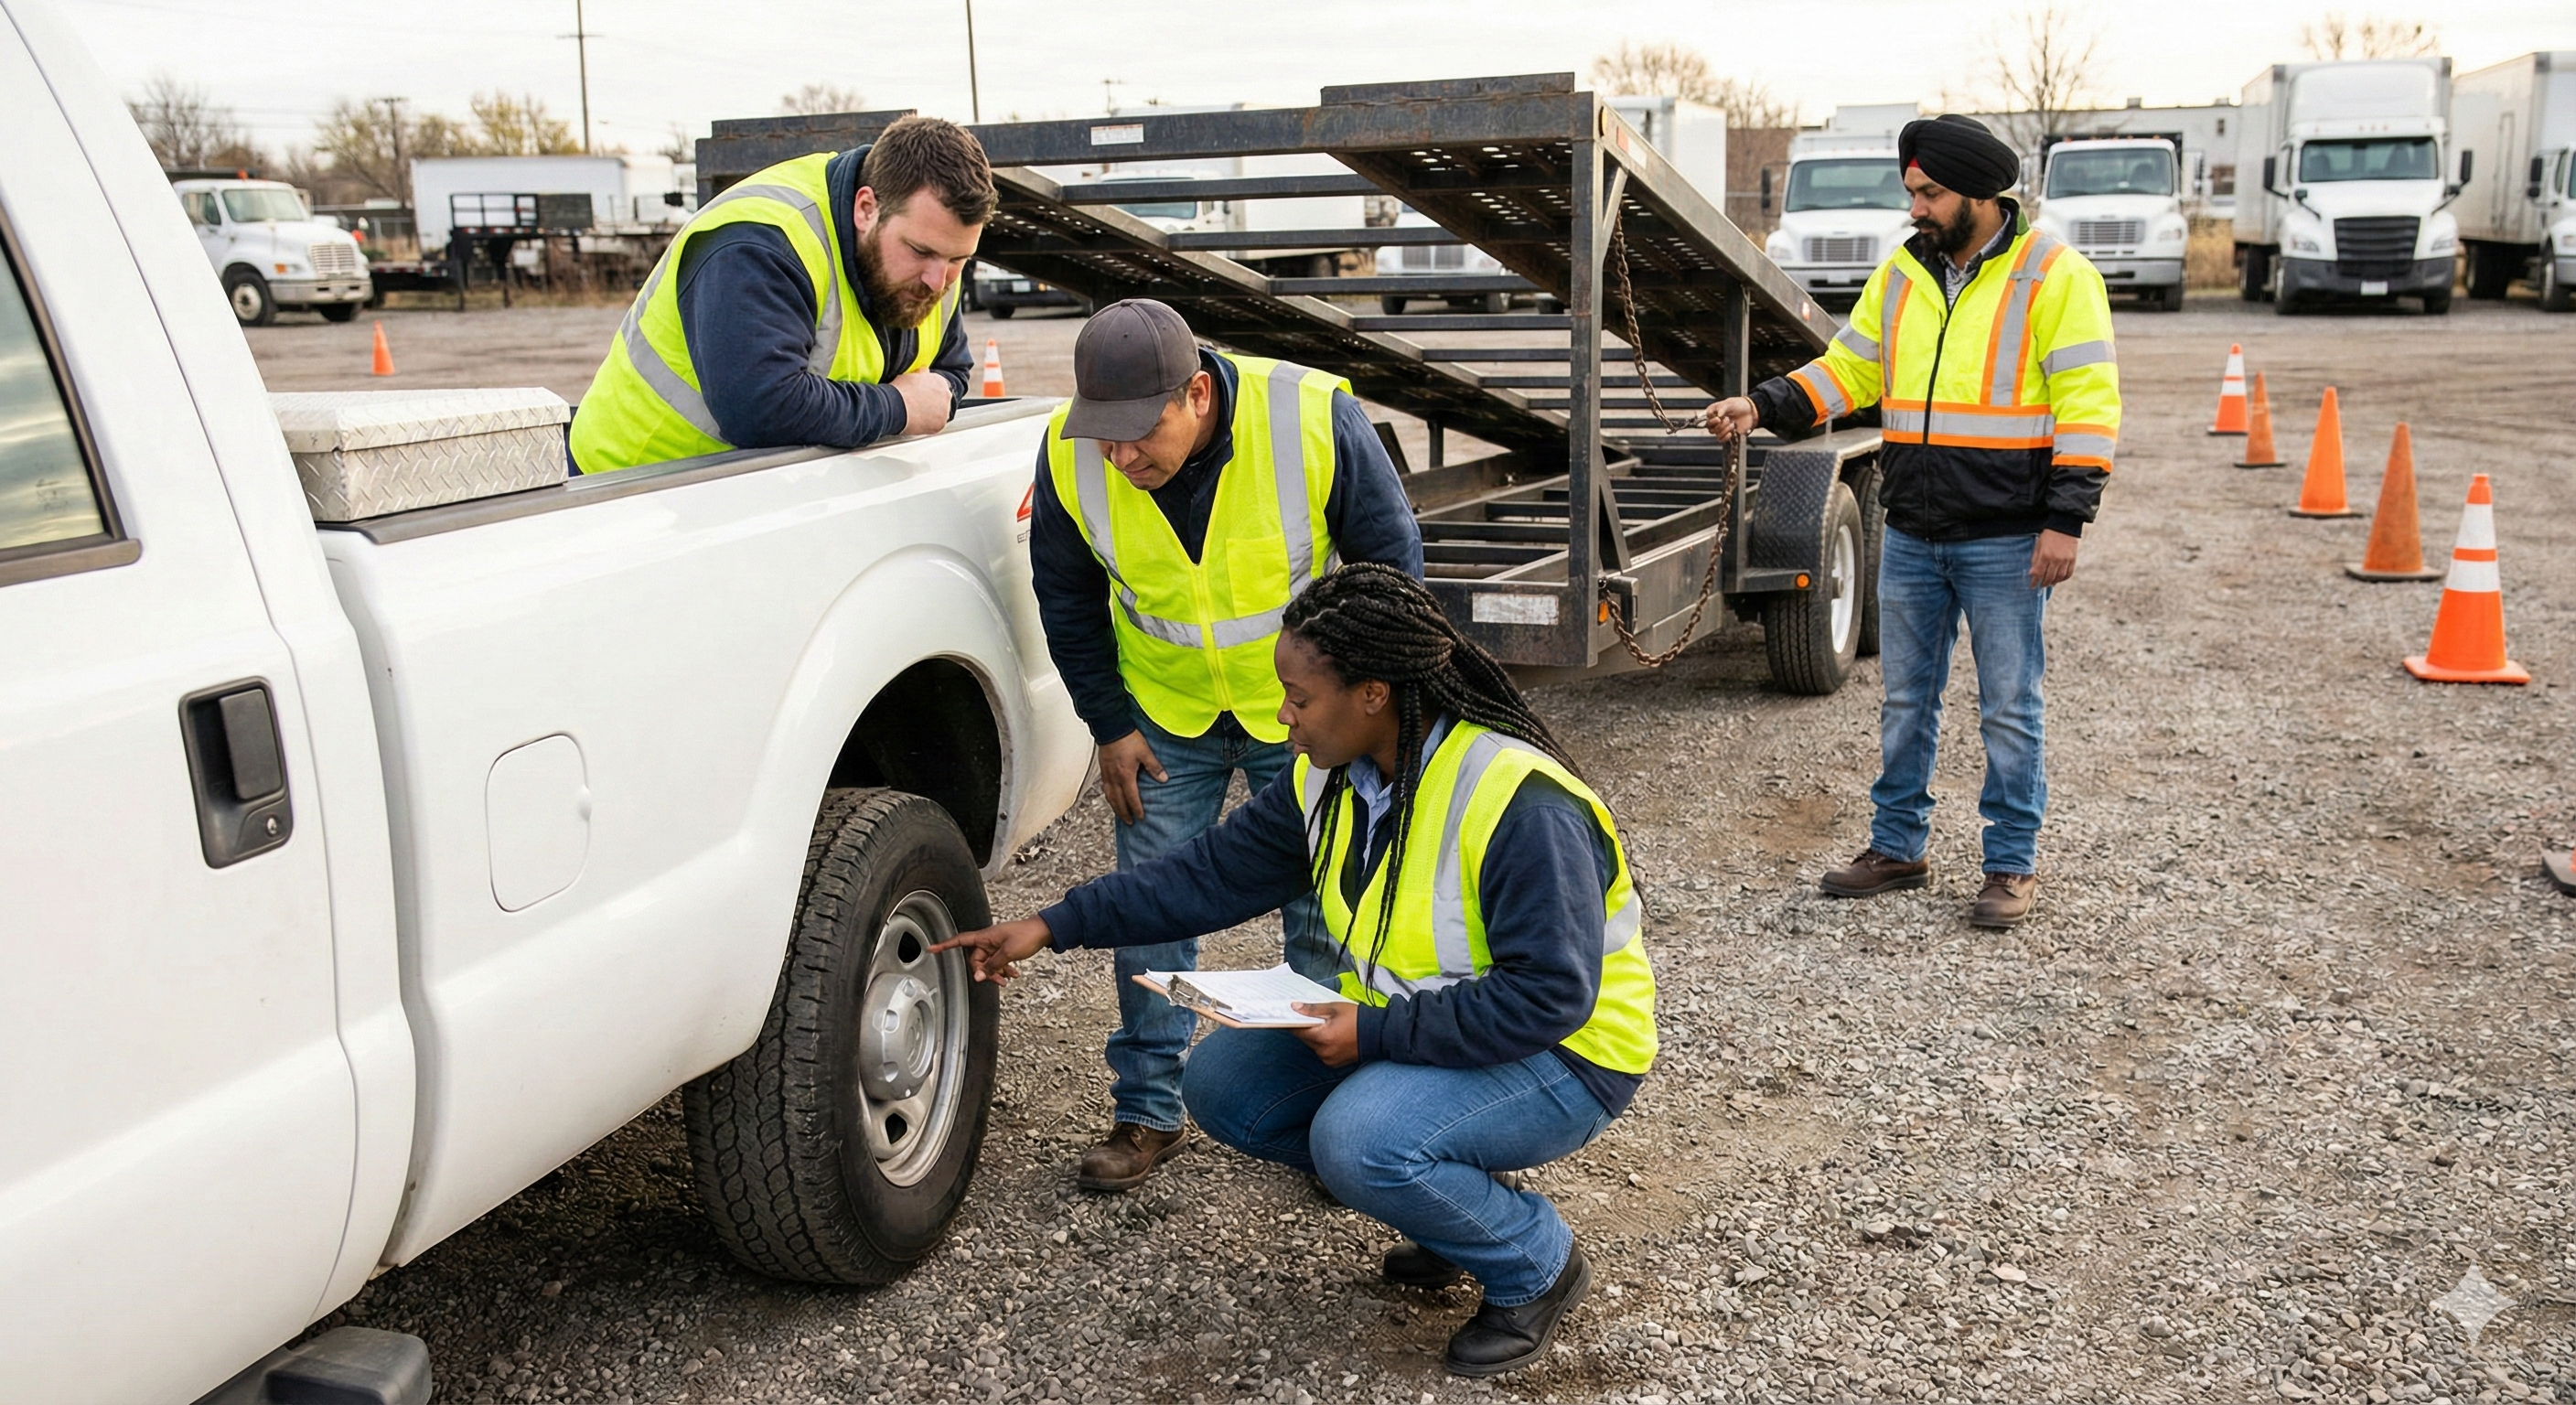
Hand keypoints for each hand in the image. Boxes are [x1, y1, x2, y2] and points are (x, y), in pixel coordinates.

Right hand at [893, 371, 953, 436]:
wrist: (895, 406)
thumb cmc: (900, 390)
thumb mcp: (910, 375)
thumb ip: (921, 374)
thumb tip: (924, 371)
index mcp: (940, 381)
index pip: (939, 387)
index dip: (929, 391)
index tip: (922, 395)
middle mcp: (946, 395)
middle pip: (941, 400)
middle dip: (932, 403)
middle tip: (918, 406)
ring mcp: (945, 411)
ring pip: (940, 413)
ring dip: (931, 414)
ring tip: (916, 415)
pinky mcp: (940, 424)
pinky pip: (936, 425)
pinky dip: (928, 425)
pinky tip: (917, 422)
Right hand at [930, 916, 1051, 983]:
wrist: (1044, 931)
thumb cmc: (1027, 935)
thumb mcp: (1008, 953)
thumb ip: (992, 965)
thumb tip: (979, 976)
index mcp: (985, 936)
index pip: (960, 940)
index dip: (945, 945)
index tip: (932, 949)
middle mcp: (988, 940)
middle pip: (976, 959)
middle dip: (985, 971)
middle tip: (998, 980)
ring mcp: (996, 945)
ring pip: (989, 963)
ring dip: (997, 972)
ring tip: (1008, 978)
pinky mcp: (1005, 948)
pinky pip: (998, 961)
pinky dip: (1004, 969)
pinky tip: (1013, 974)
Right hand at [1097, 730, 1165, 826]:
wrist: (1111, 727)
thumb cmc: (1126, 738)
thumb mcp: (1145, 752)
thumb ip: (1154, 767)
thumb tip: (1164, 778)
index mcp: (1125, 775)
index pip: (1131, 798)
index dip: (1136, 809)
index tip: (1140, 817)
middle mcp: (1114, 778)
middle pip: (1118, 801)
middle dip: (1124, 813)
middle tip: (1129, 822)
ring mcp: (1107, 774)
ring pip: (1109, 797)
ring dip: (1115, 807)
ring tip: (1120, 814)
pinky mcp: (1102, 769)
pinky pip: (1105, 788)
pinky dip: (1109, 797)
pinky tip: (1111, 797)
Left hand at [1290, 1002, 1358, 1066]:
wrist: (1379, 1034)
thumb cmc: (1357, 1018)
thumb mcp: (1334, 1008)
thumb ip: (1313, 1009)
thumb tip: (1294, 1007)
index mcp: (1322, 1037)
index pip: (1297, 1030)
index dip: (1291, 1021)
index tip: (1287, 1014)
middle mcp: (1323, 1052)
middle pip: (1305, 1039)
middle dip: (1305, 1028)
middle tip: (1309, 1016)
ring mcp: (1328, 1060)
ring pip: (1313, 1046)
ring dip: (1314, 1036)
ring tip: (1324, 1025)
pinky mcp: (1334, 1064)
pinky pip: (1321, 1052)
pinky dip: (1322, 1044)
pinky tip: (1331, 1035)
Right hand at [1701, 396, 1756, 442]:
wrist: (1749, 412)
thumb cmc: (1738, 405)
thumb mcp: (1729, 403)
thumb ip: (1722, 408)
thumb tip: (1718, 416)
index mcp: (1713, 413)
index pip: (1706, 420)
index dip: (1712, 420)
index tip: (1718, 418)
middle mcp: (1715, 421)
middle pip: (1710, 428)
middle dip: (1720, 425)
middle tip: (1728, 419)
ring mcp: (1720, 429)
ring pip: (1716, 434)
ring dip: (1725, 430)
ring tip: (1733, 424)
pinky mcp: (1726, 435)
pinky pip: (1720, 440)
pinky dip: (1725, 437)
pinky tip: (1731, 433)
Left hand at [2028, 528, 2079, 588]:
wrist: (2063, 525)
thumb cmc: (2048, 535)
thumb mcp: (2038, 546)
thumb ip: (2035, 560)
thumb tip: (2032, 574)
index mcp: (2045, 556)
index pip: (2038, 573)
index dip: (2034, 582)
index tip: (2032, 586)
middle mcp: (2056, 559)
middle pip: (2049, 577)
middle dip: (2044, 583)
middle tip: (2041, 586)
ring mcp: (2065, 560)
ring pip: (2059, 577)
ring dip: (2053, 582)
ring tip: (2049, 583)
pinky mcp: (2073, 559)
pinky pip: (2069, 573)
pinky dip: (2063, 578)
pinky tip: (2059, 579)